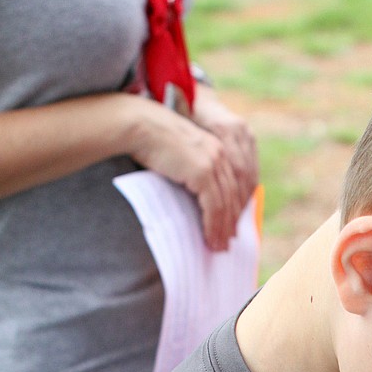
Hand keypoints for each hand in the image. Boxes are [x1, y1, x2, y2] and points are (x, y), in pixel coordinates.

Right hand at [126, 96, 254, 251]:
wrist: (137, 125)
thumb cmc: (149, 140)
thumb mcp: (179, 155)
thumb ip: (191, 169)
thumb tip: (194, 194)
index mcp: (217, 147)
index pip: (233, 183)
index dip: (234, 207)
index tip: (230, 227)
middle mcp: (220, 153)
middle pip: (233, 195)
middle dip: (231, 222)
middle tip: (227, 243)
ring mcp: (213, 162)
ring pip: (225, 204)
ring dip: (222, 228)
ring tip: (218, 246)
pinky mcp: (202, 172)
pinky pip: (213, 206)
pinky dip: (212, 225)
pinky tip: (210, 237)